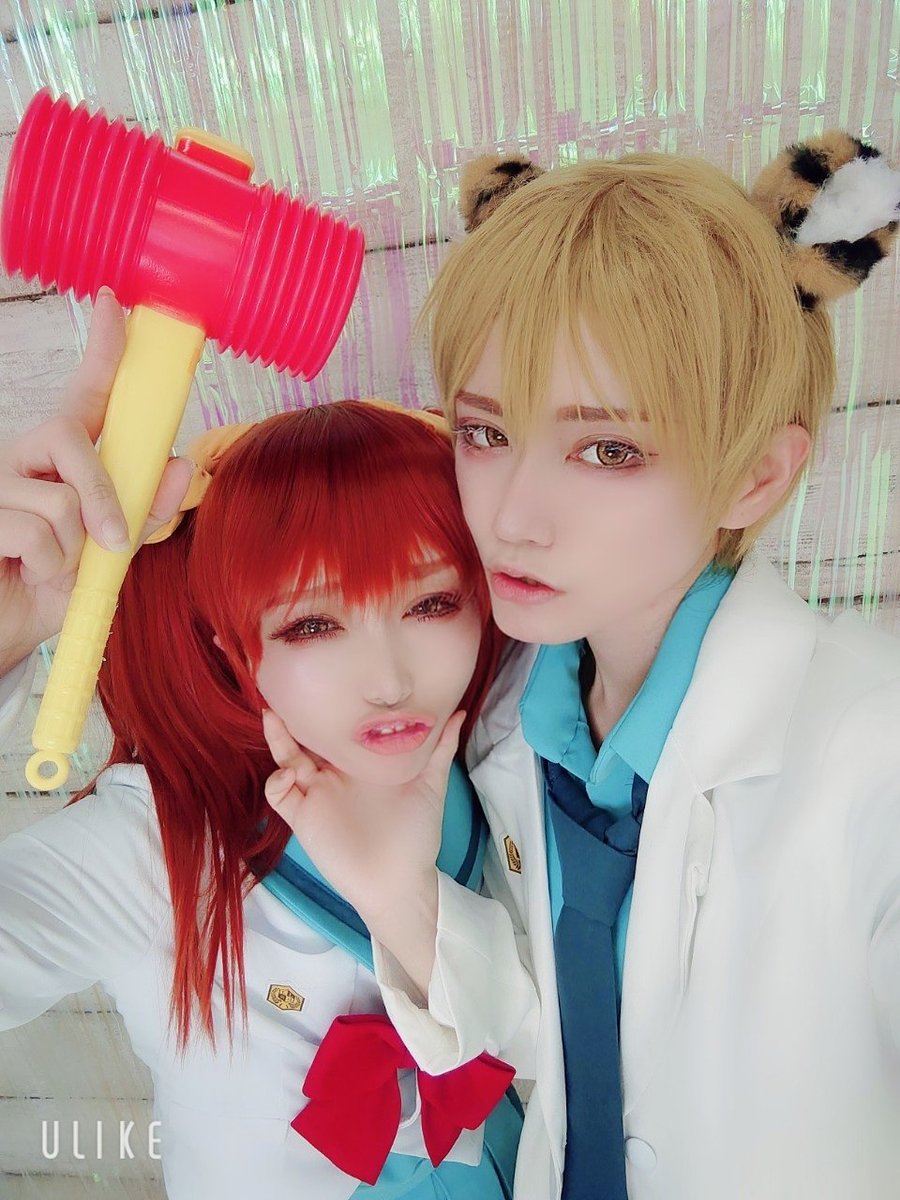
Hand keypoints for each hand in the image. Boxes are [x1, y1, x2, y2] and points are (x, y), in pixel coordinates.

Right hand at [0, 290, 193, 673]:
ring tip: (51, 567)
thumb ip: (147, 512)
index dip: (103, 350)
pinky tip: (25, 573)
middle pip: (72, 438)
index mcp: (62, 457)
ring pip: (60, 501)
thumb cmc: (58, 584)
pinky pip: (36, 535)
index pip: (87, 395)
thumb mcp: (112, 551)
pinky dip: (47, 568)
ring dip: (71, 550)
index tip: (114, 304)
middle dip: (103, 495)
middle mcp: (25, 457)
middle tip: (110, 542)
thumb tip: (184, 467)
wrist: (11, 627)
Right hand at [262, 708, 465, 991]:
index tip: (325, 677)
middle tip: (285, 685)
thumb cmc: (415, 833)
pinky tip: (290, 774)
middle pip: (307, 737)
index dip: (329, 706)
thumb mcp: (430, 784)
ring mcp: (316, 793)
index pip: (339, 727)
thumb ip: (440, 748)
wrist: (399, 881)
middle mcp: (334, 773)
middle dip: (294, 714)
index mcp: (360, 762)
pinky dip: (277, 781)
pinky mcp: (303, 817)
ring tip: (273, 716)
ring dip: (278, 738)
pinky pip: (279, 794)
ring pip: (287, 759)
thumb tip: (457, 711)